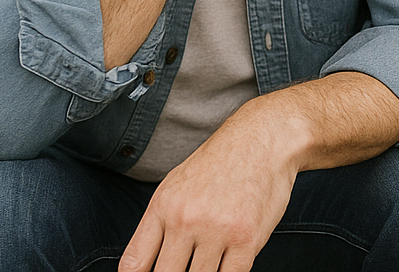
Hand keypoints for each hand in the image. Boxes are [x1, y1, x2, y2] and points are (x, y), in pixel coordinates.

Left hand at [119, 106, 298, 271]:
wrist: (264, 139)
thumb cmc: (220, 164)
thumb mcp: (175, 187)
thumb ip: (155, 228)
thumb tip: (141, 268)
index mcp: (163, 207)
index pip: (134, 265)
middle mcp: (186, 219)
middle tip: (188, 264)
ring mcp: (217, 230)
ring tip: (210, 258)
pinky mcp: (247, 238)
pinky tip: (228, 261)